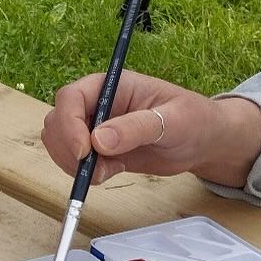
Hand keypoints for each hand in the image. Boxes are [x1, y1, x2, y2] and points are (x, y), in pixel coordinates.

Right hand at [41, 69, 260, 187]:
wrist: (203, 142)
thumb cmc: (194, 120)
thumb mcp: (172, 120)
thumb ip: (136, 128)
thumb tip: (99, 140)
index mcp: (110, 85)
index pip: (71, 97)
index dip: (69, 124)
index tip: (85, 151)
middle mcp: (97, 105)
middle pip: (57, 121)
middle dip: (67, 148)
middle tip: (94, 169)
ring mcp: (94, 128)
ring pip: (59, 143)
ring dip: (72, 164)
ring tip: (106, 172)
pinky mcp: (98, 151)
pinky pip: (74, 162)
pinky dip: (84, 174)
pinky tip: (110, 174)